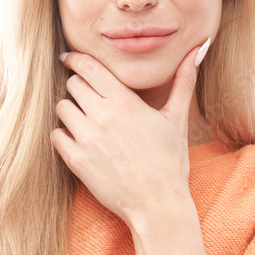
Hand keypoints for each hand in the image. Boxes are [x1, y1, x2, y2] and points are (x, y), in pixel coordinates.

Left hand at [50, 39, 208, 230]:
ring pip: (61, 108)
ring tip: (85, 121)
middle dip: (78, 87)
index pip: (88, 67)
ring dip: (70, 111)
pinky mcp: (76, 161)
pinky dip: (63, 136)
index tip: (70, 58)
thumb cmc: (169, 162)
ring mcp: (87, 138)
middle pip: (72, 84)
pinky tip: (79, 141)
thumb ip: (183, 81)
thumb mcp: (176, 119)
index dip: (76, 59)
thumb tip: (198, 49)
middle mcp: (102, 116)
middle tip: (87, 97)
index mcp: (125, 102)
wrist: (158, 204)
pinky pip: (55, 135)